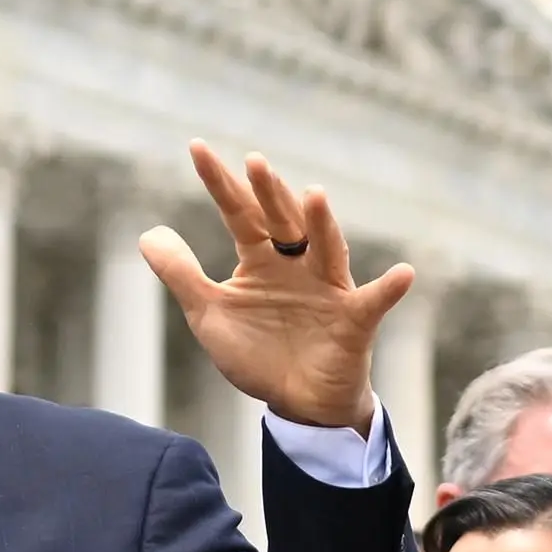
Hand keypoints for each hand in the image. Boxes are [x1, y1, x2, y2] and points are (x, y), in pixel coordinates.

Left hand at [139, 146, 412, 434]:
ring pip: (327, 247)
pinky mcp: (354, 320)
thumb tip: (148, 233)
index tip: (196, 147)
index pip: (239, 213)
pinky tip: (403, 274)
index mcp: (261, 259)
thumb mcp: (210, 313)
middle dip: (270, 192)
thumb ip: (181, 274)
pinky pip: (374, 302)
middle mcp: (296, 264)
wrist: (297, 404)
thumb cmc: (258, 354)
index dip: (219, 183)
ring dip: (322, 223)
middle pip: (283, 220)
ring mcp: (328, 288)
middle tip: (254, 162)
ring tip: (314, 195)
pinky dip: (390, 289)